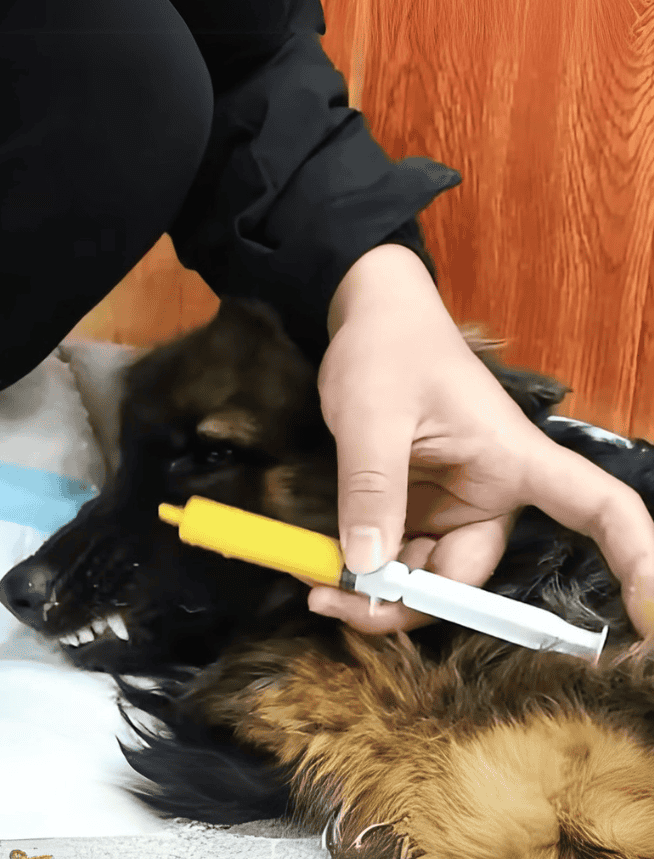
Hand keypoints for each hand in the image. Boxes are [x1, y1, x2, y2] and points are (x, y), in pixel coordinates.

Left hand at [309, 244, 653, 641]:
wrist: (370, 317)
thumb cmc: (389, 347)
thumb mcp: (372, 414)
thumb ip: (371, 486)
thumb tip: (366, 569)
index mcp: (513, 459)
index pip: (599, 508)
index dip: (636, 562)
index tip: (648, 621)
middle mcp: (493, 491)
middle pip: (470, 578)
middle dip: (407, 603)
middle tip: (336, 602)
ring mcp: (454, 504)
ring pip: (427, 577)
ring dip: (375, 592)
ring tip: (317, 586)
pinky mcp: (421, 506)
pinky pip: (400, 556)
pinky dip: (365, 569)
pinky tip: (323, 570)